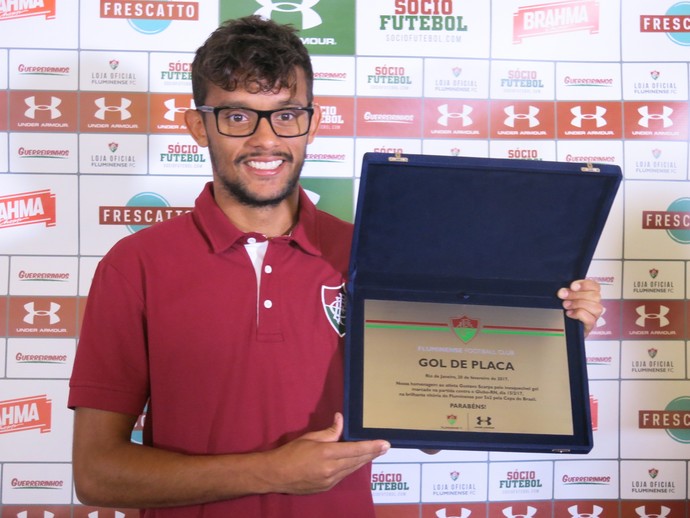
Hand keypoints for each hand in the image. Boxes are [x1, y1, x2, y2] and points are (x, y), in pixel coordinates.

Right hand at [263, 413, 389, 494]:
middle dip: (372, 453)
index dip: (372, 446)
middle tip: (385, 447)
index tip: (385, 444)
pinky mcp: (326, 487)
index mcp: (327, 453)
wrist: (275, 475)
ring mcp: (329, 481)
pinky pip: (343, 476)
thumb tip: (340, 420)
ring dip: (363, 461)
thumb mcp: (309, 437)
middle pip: (357, 460)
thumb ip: (329, 431)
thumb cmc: (290, 453)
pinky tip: (355, 462)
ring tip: (374, 453)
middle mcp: (331, 469)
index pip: (355, 449)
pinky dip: (350, 468)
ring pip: (352, 469)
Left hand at [557, 279, 601, 336]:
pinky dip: (578, 314)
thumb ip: (566, 292)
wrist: (563, 329)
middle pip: (595, 296)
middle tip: (563, 296)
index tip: (572, 286)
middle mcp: (594, 305)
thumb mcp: (566, 298)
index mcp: (590, 295)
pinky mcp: (590, 326)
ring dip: (578, 304)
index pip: (595, 286)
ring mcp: (594, 316)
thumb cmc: (566, 311)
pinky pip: (590, 319)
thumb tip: (563, 291)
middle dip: (576, 294)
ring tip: (566, 305)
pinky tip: (569, 313)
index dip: (585, 284)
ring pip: (595, 307)